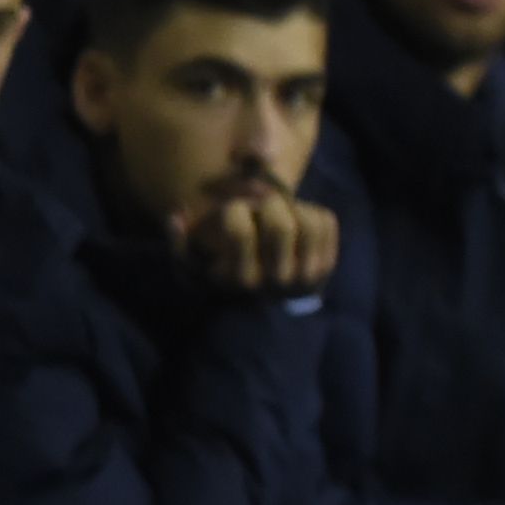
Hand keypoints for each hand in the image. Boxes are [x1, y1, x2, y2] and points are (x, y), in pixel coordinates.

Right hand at [180, 189, 339, 298]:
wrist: (266, 300)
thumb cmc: (225, 274)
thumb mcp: (195, 264)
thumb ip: (180, 242)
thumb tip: (177, 215)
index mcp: (240, 279)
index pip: (239, 230)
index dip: (234, 209)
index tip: (234, 211)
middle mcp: (276, 281)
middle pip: (279, 223)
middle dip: (268, 204)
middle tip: (261, 206)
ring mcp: (306, 274)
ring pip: (308, 220)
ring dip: (293, 208)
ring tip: (280, 213)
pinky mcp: (327, 265)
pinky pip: (326, 220)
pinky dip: (311, 211)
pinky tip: (297, 221)